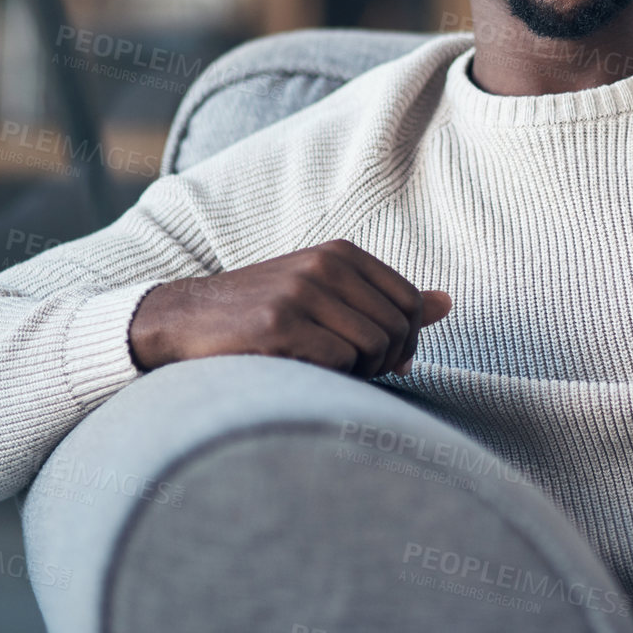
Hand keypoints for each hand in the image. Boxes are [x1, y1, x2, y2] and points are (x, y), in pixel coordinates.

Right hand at [128, 239, 452, 378]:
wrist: (184, 320)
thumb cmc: (263, 313)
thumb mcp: (326, 295)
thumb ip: (384, 299)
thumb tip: (447, 303)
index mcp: (341, 253)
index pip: (411, 302)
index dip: (407, 340)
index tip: (386, 359)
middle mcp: (324, 265)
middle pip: (399, 327)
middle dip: (386, 360)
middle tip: (355, 371)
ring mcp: (302, 293)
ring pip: (374, 346)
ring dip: (360, 372)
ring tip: (328, 371)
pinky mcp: (279, 325)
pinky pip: (341, 362)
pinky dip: (332, 378)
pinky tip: (304, 372)